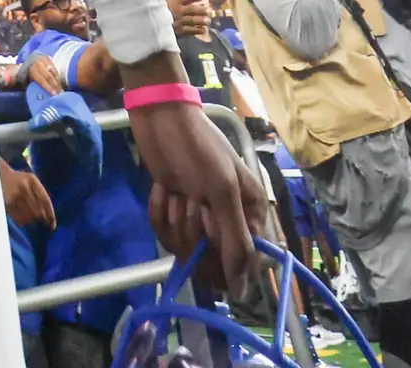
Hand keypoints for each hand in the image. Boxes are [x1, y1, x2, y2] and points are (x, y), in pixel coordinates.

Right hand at [0, 162, 56, 229]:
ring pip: (28, 217)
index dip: (50, 214)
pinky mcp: (7, 202)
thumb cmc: (17, 180)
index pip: (45, 200)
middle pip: (37, 211)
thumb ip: (38, 193)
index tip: (53, 225)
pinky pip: (19, 218)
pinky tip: (21, 218)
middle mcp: (24, 186)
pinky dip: (22, 222)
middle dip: (40, 219)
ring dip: (31, 221)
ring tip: (29, 218)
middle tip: (41, 223)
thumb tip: (47, 216)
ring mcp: (15, 195)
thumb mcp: (29, 180)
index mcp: (32, 180)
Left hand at [24, 53, 64, 95]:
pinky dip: (58, 77)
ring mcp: (44, 60)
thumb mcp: (26, 79)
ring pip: (54, 73)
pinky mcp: (49, 58)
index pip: (41, 80)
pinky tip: (60, 84)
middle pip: (49, 77)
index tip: (54, 95)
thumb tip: (39, 95)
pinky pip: (55, 69)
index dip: (48, 88)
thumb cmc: (27, 73)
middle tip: (61, 94)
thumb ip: (32, 85)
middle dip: (56, 86)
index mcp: (32, 69)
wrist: (27, 59)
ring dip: (58, 83)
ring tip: (62, 91)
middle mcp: (39, 64)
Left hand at [128, 100, 263, 293]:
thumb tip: (243, 292)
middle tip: (193, 201)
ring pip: (185, 249)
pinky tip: (163, 189)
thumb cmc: (199, 149)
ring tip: (177, 190)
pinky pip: (164, 235)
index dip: (223, 258)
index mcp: (252, 214)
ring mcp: (199, 218)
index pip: (243, 265)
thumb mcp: (222, 191)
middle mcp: (229, 220)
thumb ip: (235, 242)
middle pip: (211, 262)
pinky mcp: (174, 213)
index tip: (210, 233)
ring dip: (175, 218)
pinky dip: (159, 212)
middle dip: (194, 233)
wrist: (161, 118)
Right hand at [166, 0, 210, 35]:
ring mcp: (179, 21)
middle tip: (208, 10)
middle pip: (192, 10)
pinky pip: (189, 31)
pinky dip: (197, 30)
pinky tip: (203, 29)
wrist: (154, 20)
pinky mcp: (179, 30)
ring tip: (208, 21)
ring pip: (192, 20)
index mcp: (176, 1)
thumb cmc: (162, 6)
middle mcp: (178, 11)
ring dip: (201, 20)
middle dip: (201, 10)